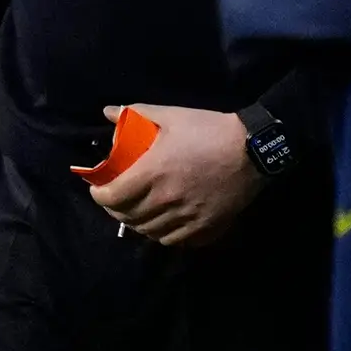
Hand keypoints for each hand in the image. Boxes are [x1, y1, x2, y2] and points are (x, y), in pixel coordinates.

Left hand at [86, 104, 260, 247]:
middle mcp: (166, 199)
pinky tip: (161, 224)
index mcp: (153, 172)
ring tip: (136, 213)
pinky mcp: (205, 227)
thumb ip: (137, 113)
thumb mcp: (172, 115)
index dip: (99, 196)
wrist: (253, 149)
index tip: (97, 189)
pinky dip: (162, 234)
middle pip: (128, 217)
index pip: (112, 197)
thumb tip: (108, 111)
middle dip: (115, 210)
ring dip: (137, 223)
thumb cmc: (209, 130)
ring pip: (149, 231)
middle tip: (115, 201)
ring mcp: (186, 216)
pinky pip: (174, 239)